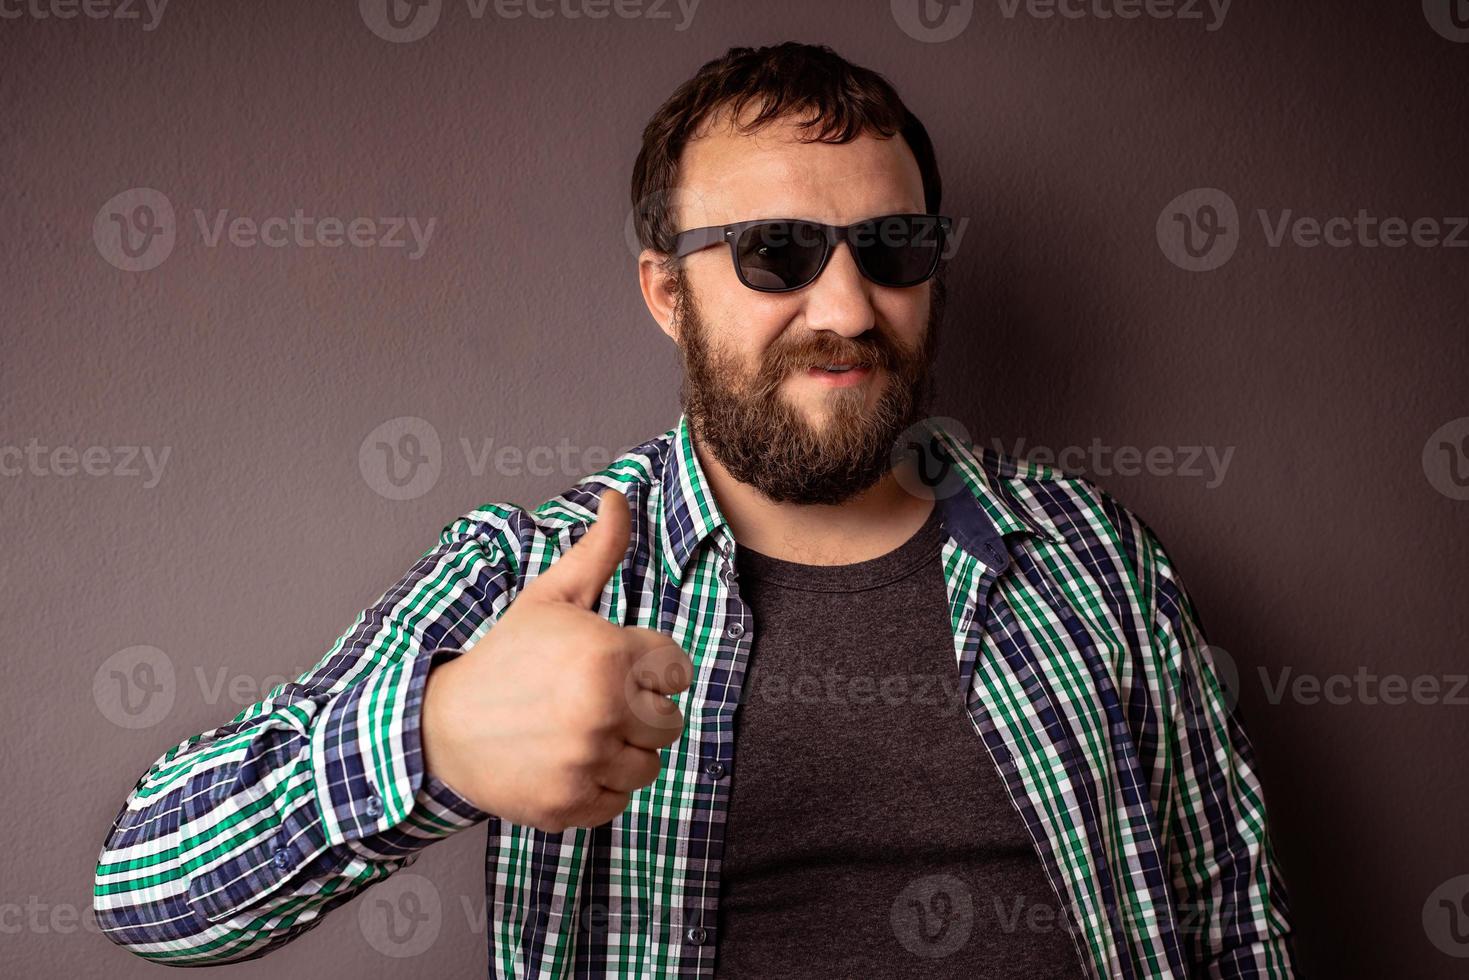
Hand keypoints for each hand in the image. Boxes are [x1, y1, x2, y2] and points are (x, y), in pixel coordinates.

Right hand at [421, 488, 692, 832]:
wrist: (441, 725)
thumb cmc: (506, 657)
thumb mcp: (552, 597)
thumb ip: (597, 549)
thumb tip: (617, 496)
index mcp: (607, 655)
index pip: (675, 670)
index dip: (645, 667)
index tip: (610, 667)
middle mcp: (602, 711)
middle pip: (669, 722)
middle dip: (638, 711)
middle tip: (590, 700)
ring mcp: (586, 762)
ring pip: (649, 765)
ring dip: (621, 751)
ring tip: (578, 731)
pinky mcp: (571, 806)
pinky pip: (620, 801)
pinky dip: (599, 786)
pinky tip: (565, 761)